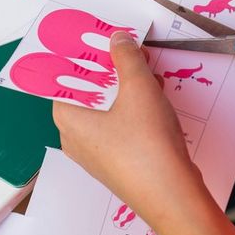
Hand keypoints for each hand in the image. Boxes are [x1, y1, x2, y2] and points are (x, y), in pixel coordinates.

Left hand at [53, 33, 200, 216]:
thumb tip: (117, 40)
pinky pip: (120, 128)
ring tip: (146, 72)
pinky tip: (155, 100)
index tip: (93, 42)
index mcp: (69, 121)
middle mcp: (77, 140)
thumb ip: (126, 58)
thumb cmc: (147, 146)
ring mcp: (98, 155)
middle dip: (107, 72)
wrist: (172, 194)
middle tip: (124, 52)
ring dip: (124, 90)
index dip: (78, 59)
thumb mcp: (138, 88)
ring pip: (105, 112)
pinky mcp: (120, 164)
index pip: (61, 81)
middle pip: (85, 95)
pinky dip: (133, 110)